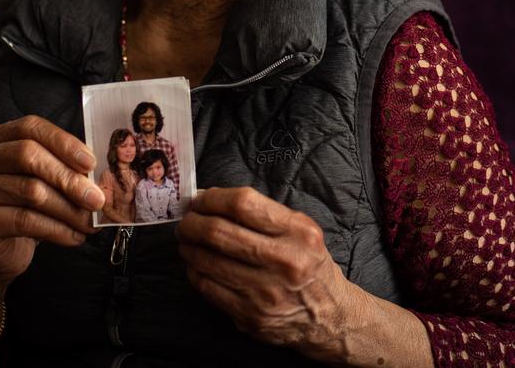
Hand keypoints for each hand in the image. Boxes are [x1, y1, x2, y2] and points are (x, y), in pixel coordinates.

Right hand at [0, 115, 104, 288]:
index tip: (90, 162)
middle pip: (28, 156)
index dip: (63, 142)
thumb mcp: (37, 177)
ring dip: (68, 209)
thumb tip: (96, 175)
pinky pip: (25, 220)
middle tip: (97, 199)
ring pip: (31, 191)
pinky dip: (57, 230)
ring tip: (89, 222)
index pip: (30, 127)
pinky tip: (74, 236)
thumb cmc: (21, 205)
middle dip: (68, 178)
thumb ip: (59, 167)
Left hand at [176, 187, 358, 362]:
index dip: (212, 199)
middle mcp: (284, 261)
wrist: (329, 317)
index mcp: (298, 233)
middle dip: (192, 223)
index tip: (200, 200)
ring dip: (189, 247)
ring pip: (208, 261)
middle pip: (219, 232)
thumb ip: (262, 214)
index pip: (243, 204)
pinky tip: (196, 264)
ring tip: (186, 241)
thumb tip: (211, 200)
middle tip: (186, 221)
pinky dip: (195, 272)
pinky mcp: (250, 315)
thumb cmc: (309, 266)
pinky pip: (208, 288)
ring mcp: (265, 292)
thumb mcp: (302, 231)